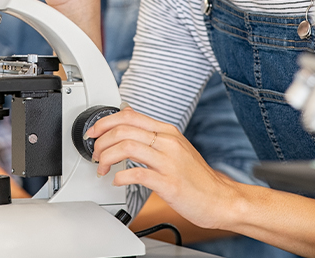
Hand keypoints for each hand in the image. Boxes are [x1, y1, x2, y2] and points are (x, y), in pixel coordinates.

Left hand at [87, 106, 240, 230]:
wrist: (221, 199)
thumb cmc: (196, 176)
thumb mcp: (175, 145)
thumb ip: (151, 131)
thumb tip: (127, 114)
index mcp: (167, 131)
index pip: (128, 116)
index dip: (104, 122)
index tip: (93, 132)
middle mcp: (167, 142)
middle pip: (123, 129)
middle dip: (101, 141)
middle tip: (95, 153)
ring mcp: (168, 162)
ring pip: (126, 147)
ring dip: (107, 157)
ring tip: (102, 167)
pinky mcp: (168, 183)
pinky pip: (137, 174)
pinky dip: (120, 177)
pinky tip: (117, 181)